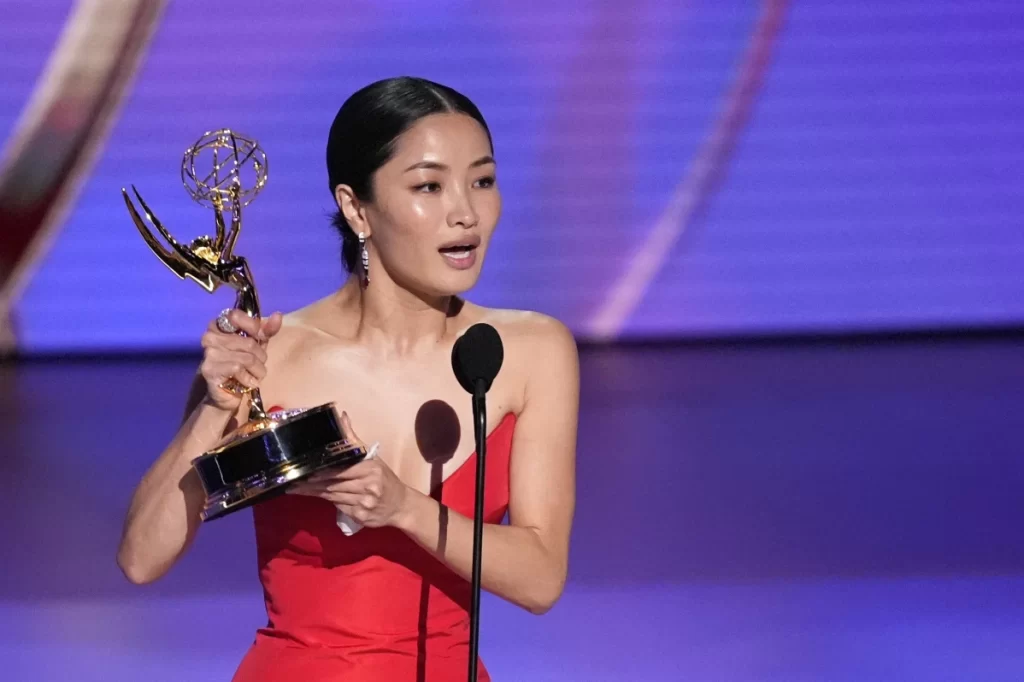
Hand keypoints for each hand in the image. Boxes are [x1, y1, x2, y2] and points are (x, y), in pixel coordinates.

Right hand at [200, 309, 283, 411]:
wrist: (228, 394)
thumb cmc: (243, 366)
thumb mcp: (257, 345)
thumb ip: (266, 330)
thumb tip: (278, 315)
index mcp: (219, 325)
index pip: (235, 315)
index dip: (253, 327)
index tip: (260, 338)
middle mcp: (210, 336)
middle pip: (248, 342)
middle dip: (260, 357)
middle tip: (257, 365)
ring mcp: (209, 353)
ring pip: (247, 358)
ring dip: (257, 370)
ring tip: (254, 375)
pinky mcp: (209, 370)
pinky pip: (238, 369)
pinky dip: (249, 379)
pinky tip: (247, 383)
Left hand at [287, 413, 409, 528]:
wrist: (401, 505)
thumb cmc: (385, 479)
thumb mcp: (373, 459)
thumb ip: (354, 440)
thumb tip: (342, 417)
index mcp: (370, 469)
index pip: (340, 470)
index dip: (321, 472)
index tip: (305, 472)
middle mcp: (368, 486)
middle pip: (333, 484)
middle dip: (312, 484)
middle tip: (294, 482)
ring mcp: (364, 503)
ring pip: (333, 496)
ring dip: (314, 493)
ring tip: (297, 489)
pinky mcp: (360, 516)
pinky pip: (339, 507)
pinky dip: (327, 502)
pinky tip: (315, 497)